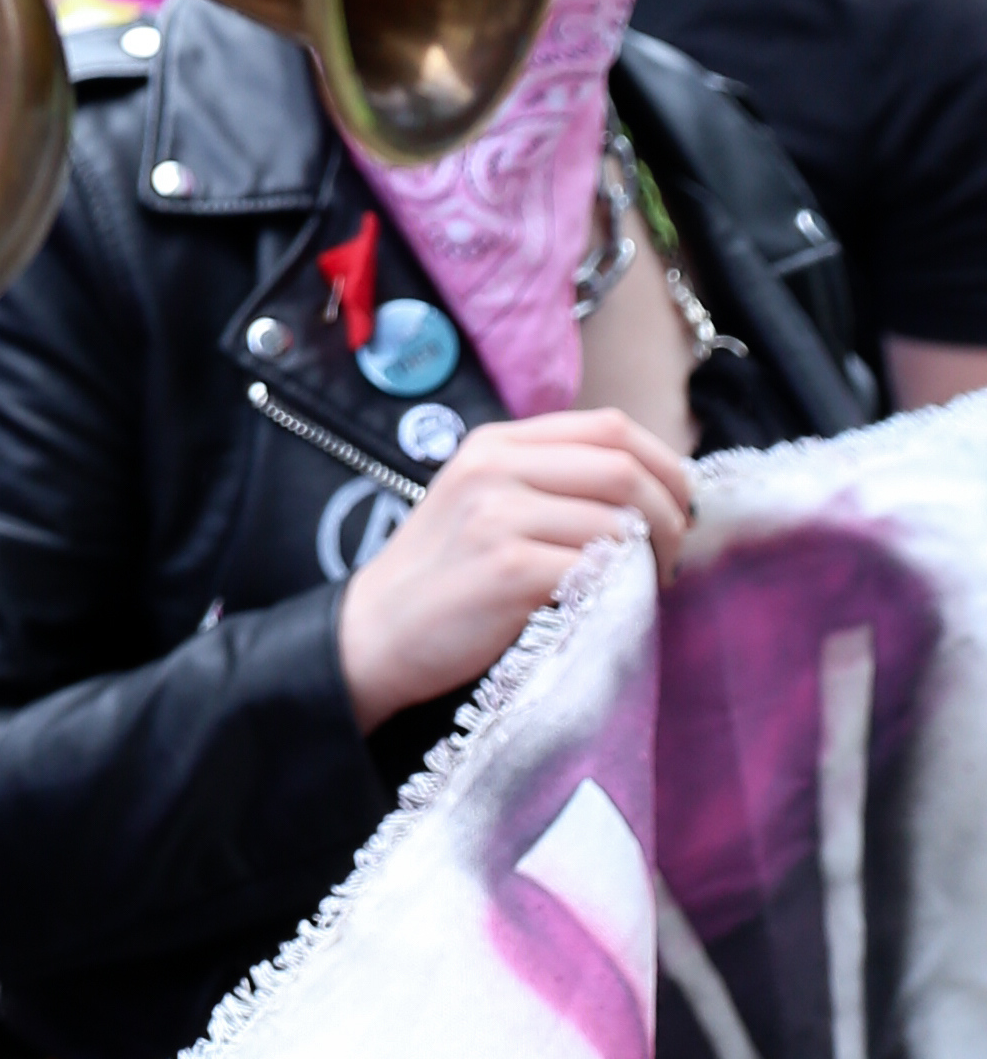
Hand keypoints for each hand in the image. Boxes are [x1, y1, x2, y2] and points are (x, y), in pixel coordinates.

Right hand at [334, 408, 693, 728]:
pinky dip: (619, 587)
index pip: (609, 426)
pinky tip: (614, 604)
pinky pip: (593, 568)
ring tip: (645, 584)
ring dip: (649, 559)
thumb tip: (650, 490)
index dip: (665, 463)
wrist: (377, 632)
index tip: (681, 505)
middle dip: (669, 513)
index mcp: (496, 442)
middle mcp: (494, 468)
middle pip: (622, 468)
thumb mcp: (485, 500)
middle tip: (675, 553)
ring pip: (616, 522)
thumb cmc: (446, 576)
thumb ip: (549, 481)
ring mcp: (497, 516)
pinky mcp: (506, 569)